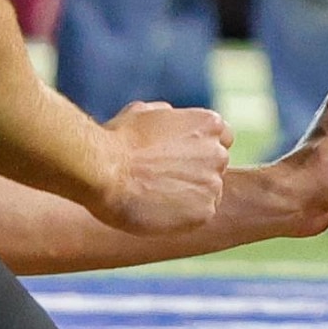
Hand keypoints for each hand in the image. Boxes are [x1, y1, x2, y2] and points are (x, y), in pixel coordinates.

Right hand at [91, 101, 233, 233]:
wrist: (105, 172)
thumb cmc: (118, 140)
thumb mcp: (144, 112)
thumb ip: (167, 115)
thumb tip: (170, 114)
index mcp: (209, 124)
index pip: (222, 138)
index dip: (200, 149)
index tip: (178, 158)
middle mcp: (218, 153)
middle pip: (215, 167)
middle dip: (194, 172)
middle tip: (161, 179)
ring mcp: (214, 184)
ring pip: (207, 194)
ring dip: (187, 196)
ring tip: (154, 196)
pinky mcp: (205, 212)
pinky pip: (198, 216)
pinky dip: (181, 217)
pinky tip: (157, 211)